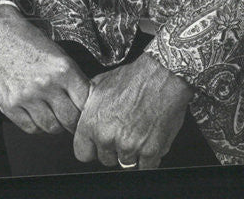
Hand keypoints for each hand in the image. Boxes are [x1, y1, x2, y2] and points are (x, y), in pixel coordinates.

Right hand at [0, 5, 90, 135]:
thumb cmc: (31, 44)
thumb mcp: (59, 55)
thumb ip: (73, 80)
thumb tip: (87, 104)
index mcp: (63, 69)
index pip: (85, 104)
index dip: (87, 110)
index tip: (84, 111)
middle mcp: (46, 84)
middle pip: (70, 120)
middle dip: (73, 121)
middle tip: (70, 117)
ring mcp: (27, 97)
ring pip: (51, 127)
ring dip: (55, 124)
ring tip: (52, 113)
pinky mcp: (9, 106)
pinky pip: (31, 128)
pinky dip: (37, 125)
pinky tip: (36, 113)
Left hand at [73, 52, 193, 169]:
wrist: (161, 76)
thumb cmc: (133, 77)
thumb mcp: (100, 84)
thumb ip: (88, 105)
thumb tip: (83, 113)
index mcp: (91, 123)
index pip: (82, 153)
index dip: (92, 148)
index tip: (98, 144)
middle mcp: (107, 137)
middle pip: (105, 159)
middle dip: (113, 149)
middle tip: (123, 131)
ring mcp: (129, 146)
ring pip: (125, 164)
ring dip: (131, 152)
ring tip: (137, 131)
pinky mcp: (150, 152)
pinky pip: (145, 167)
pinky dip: (148, 157)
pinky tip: (149, 138)